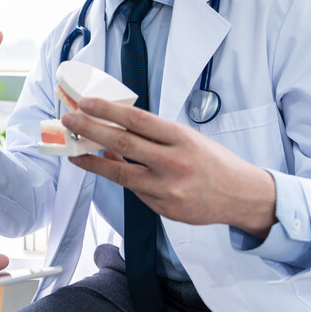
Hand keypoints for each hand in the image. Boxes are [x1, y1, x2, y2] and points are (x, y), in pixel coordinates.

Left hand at [62, 98, 276, 236]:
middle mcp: (173, 163)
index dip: (108, 111)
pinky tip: (106, 168)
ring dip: (92, 159)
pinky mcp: (163, 208)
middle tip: (69, 119)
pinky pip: (134, 191)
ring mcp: (167, 189)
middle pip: (122, 144)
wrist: (242, 196)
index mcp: (181, 139)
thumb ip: (153, 137)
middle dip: (90, 130)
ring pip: (120, 174)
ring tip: (73, 148)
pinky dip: (119, 178)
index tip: (86, 103)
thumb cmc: (213, 162)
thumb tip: (116, 132)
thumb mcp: (188, 139)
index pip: (137, 120)